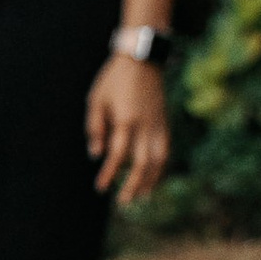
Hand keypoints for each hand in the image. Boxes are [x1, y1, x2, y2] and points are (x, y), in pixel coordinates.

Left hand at [87, 50, 168, 202]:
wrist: (142, 58)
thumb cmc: (114, 79)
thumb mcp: (96, 100)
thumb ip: (95, 128)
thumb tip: (95, 155)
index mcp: (125, 120)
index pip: (117, 155)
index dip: (109, 173)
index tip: (101, 187)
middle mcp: (145, 126)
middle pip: (142, 164)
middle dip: (133, 186)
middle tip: (123, 202)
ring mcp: (157, 125)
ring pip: (158, 161)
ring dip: (150, 181)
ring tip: (141, 197)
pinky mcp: (164, 123)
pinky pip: (165, 151)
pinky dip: (160, 167)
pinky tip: (153, 178)